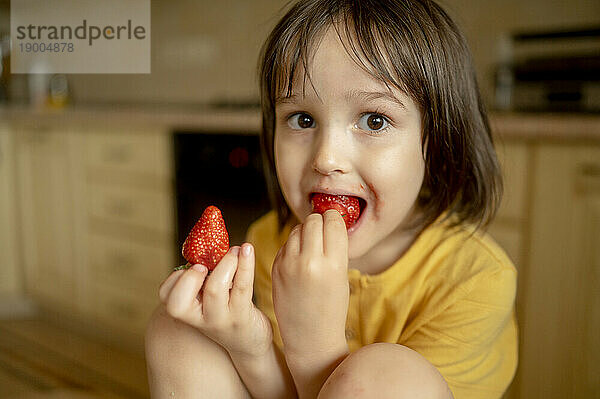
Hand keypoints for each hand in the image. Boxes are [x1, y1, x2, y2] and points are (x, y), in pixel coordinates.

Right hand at [159, 243, 272, 359]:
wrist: (249, 343)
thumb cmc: (227, 311)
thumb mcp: (209, 297)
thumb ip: (203, 276)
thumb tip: (209, 241)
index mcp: (188, 310)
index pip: (166, 296)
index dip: (175, 278)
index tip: (194, 265)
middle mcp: (200, 318)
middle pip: (180, 302)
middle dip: (190, 277)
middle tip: (205, 265)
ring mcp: (221, 320)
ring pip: (214, 290)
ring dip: (225, 263)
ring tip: (237, 250)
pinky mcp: (242, 318)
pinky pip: (242, 287)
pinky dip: (245, 265)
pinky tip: (248, 250)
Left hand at [272, 210, 349, 358]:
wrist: (309, 336)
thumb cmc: (331, 307)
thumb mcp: (342, 276)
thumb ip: (334, 247)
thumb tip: (327, 219)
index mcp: (333, 264)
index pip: (333, 222)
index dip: (335, 219)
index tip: (335, 222)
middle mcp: (310, 262)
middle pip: (313, 220)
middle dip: (319, 222)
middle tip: (323, 233)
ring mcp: (289, 265)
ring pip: (296, 229)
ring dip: (305, 232)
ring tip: (311, 248)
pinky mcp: (275, 268)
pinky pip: (285, 243)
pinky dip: (293, 246)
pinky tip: (299, 260)